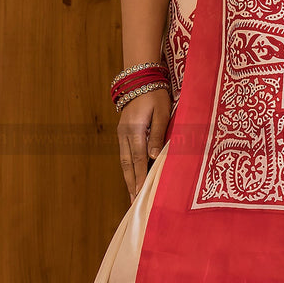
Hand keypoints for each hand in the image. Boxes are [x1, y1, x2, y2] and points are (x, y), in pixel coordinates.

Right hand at [117, 87, 170, 202]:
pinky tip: (132, 177)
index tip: (140, 193)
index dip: (139, 177)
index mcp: (134, 130)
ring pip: (124, 161)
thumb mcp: (161, 112)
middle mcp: (124, 134)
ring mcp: (121, 134)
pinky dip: (128, 168)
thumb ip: (158, 134)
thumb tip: (154, 157)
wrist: (140, 80)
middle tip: (134, 202)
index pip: (137, 159)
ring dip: (128, 178)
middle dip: (131, 184)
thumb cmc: (155, 95)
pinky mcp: (123, 133)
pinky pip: (125, 155)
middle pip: (127, 164)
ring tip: (132, 194)